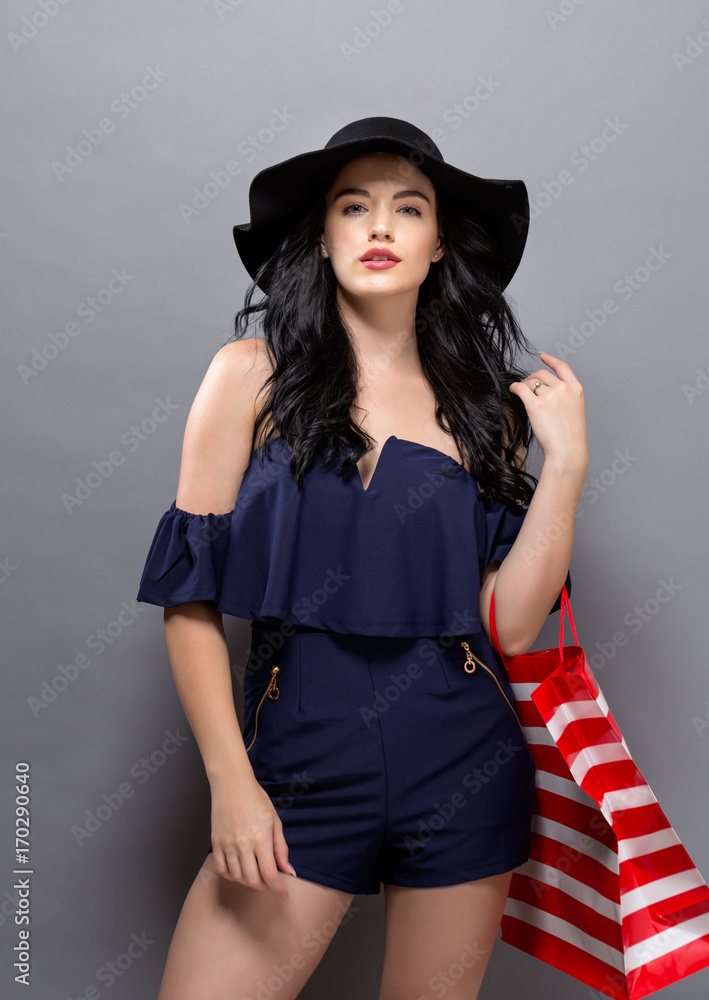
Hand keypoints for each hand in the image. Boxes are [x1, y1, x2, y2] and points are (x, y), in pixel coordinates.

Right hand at [209, 771, 294, 898]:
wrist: (232, 784)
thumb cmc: (256, 799)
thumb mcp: (275, 821)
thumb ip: (281, 848)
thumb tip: (288, 870)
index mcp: (261, 839)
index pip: (270, 874)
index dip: (278, 888)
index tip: (283, 893)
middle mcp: (243, 845)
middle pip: (253, 880)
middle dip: (264, 886)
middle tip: (270, 883)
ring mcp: (227, 845)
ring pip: (237, 877)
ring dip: (248, 882)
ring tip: (256, 875)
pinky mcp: (215, 843)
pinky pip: (221, 869)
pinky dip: (231, 875)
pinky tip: (239, 871)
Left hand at [509, 351, 587, 472]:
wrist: (568, 451)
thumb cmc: (570, 438)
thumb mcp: (575, 412)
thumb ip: (565, 398)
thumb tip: (546, 392)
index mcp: (576, 389)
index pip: (562, 368)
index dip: (550, 360)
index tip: (543, 356)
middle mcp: (563, 389)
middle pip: (542, 374)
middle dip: (532, 378)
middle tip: (527, 386)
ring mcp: (550, 396)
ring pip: (531, 383)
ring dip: (525, 387)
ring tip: (522, 395)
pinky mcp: (536, 405)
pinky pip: (521, 389)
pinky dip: (515, 388)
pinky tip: (513, 390)